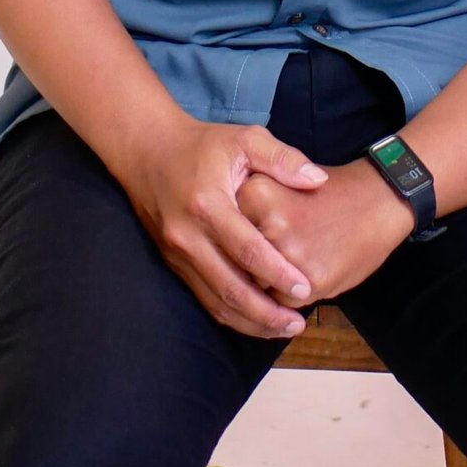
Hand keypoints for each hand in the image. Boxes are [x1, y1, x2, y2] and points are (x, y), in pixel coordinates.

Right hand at [117, 113, 328, 339]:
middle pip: (230, 287)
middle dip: (265, 312)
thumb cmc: (203, 144)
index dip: (277, 273)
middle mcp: (189, 235)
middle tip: (297, 323)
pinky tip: (253, 319)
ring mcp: (177, 253)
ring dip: (248, 321)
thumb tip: (318, 179)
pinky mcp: (172, 263)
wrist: (148, 151)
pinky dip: (228, 313)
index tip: (304, 288)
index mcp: (209, 204)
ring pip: (214, 301)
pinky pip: (202, 297)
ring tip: (282, 328)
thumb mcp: (245, 139)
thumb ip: (283, 159)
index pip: (247, 249)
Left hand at [238, 160, 412, 305]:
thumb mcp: (287, 180)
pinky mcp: (309, 281)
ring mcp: (289, 255)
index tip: (250, 235)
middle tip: (277, 251)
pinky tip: (306, 274)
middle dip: (249, 266)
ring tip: (293, 263)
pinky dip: (288, 297)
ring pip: (256, 286)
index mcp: (258, 193)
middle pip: (237, 262)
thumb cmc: (330, 192)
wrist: (379, 200)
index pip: (226, 231)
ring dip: (266, 285)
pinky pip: (281, 302)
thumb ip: (252, 206)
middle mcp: (269, 224)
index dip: (237, 240)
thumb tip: (221, 240)